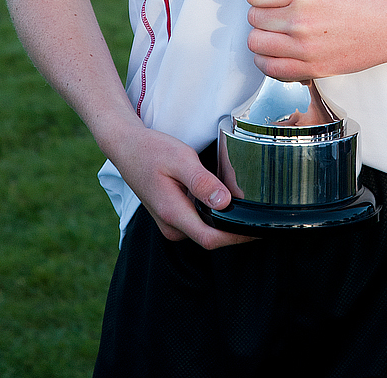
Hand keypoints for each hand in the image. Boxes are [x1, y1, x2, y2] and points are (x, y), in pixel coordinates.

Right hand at [110, 123, 253, 249]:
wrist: (127, 148)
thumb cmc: (152, 150)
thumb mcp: (181, 160)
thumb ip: (203, 183)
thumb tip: (225, 203)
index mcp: (173, 214)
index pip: (212, 239)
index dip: (238, 237)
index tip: (259, 229)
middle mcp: (171, 225)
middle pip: (211, 238)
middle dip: (235, 229)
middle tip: (258, 213)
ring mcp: (170, 223)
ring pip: (204, 230)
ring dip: (224, 222)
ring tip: (244, 204)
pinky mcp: (171, 217)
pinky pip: (197, 223)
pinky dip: (212, 215)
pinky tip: (222, 199)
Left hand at [245, 0, 386, 80]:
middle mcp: (300, 20)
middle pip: (253, 19)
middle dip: (261, 13)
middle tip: (276, 11)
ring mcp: (305, 48)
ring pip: (256, 45)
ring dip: (262, 37)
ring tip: (276, 31)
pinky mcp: (312, 69)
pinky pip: (271, 70)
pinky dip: (268, 61)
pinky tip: (279, 51)